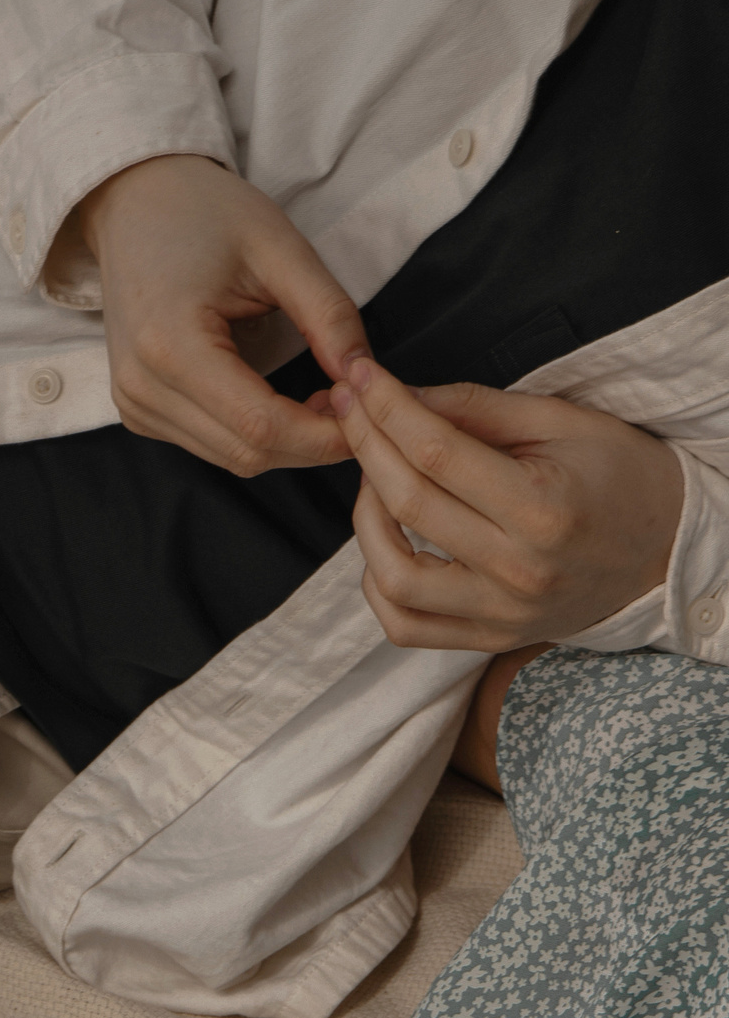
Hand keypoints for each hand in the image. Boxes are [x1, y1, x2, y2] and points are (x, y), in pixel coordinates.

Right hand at [78, 154, 368, 473]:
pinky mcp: (138, 410)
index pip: (260, 424)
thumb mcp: (280, 249)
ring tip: (321, 398)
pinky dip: (254, 435)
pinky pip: (209, 445)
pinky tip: (279, 401)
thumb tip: (366, 377)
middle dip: (311, 442)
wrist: (134, 207)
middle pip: (247, 453)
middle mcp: (142, 388)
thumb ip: (328, 315)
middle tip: (353, 403)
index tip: (368, 409)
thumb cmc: (205, 214)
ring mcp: (135, 405)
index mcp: (171, 345)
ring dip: (286, 443)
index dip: (323, 433)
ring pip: (231, 458)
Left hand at [330, 359, 683, 649]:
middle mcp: (518, 570)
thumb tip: (402, 396)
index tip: (360, 379)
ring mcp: (500, 614)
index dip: (388, 410)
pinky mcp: (488, 638)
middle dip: (366, 448)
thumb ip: (476, 409)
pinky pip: (405, 627)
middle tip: (350, 414)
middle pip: (409, 506)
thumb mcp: (562, 422)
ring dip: (364, 523)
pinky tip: (385, 544)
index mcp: (542, 509)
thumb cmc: (620, 475)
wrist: (666, 550)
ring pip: (393, 580)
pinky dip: (379, 584)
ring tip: (373, 481)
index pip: (437, 454)